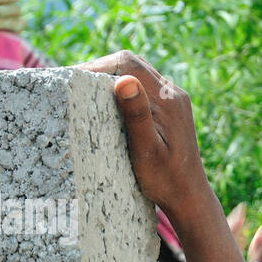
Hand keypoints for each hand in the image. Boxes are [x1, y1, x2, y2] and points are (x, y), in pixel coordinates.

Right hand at [77, 51, 216, 224]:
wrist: (189, 197)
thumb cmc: (165, 180)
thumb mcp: (146, 150)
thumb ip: (136, 115)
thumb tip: (124, 81)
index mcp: (168, 99)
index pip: (128, 64)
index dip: (97, 66)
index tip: (72, 80)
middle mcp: (173, 94)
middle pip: (131, 64)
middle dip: (100, 69)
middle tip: (73, 85)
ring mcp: (173, 100)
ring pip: (136, 73)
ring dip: (110, 77)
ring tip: (83, 92)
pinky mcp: (170, 110)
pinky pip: (142, 88)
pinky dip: (121, 89)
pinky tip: (104, 104)